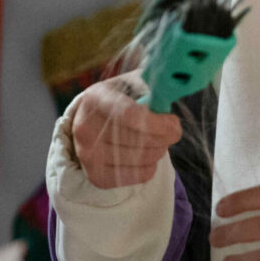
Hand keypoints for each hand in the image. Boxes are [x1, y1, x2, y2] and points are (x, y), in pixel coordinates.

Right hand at [70, 72, 181, 188]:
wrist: (90, 121)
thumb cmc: (118, 99)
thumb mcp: (131, 84)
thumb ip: (152, 85)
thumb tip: (174, 88)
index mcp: (94, 99)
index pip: (129, 115)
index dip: (158, 123)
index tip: (174, 122)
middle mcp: (85, 128)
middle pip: (139, 140)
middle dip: (165, 137)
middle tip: (172, 131)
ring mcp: (88, 154)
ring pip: (140, 159)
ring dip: (159, 151)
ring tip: (159, 141)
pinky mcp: (96, 176)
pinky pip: (136, 176)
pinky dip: (150, 168)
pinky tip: (147, 155)